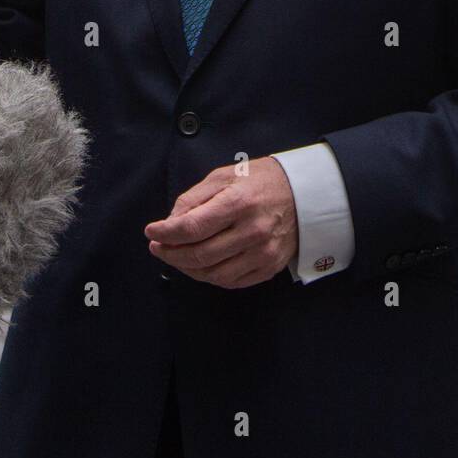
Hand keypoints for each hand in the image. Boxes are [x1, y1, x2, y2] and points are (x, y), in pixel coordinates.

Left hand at [144, 157, 297, 287]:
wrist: (305, 193)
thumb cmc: (260, 181)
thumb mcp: (224, 176)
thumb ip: (194, 198)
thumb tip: (170, 223)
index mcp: (239, 202)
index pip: (192, 227)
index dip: (166, 233)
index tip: (151, 232)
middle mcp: (252, 231)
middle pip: (200, 255)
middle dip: (171, 254)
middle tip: (158, 247)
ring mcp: (263, 252)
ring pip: (213, 274)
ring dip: (187, 269)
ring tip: (176, 256)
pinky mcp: (269, 266)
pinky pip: (232, 281)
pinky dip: (210, 276)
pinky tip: (201, 265)